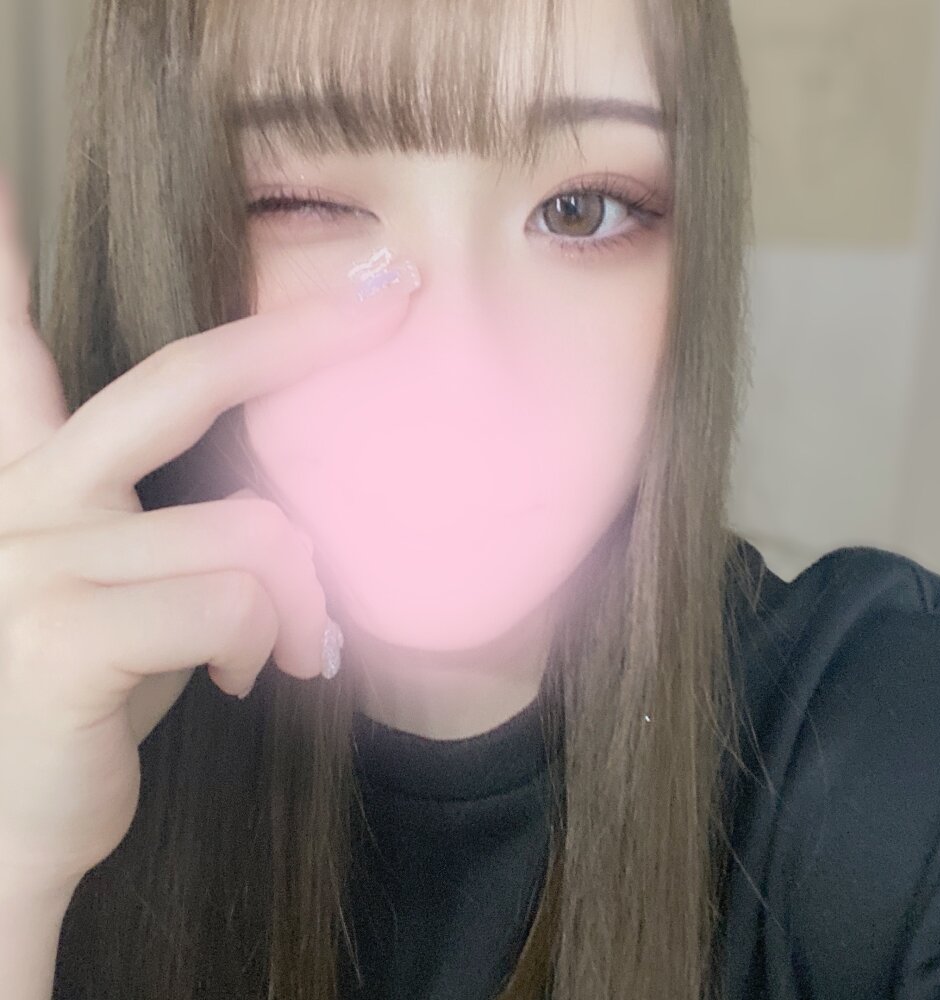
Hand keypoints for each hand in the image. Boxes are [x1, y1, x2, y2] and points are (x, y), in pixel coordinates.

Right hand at [0, 181, 412, 896]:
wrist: (8, 831)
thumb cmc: (79, 713)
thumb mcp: (121, 605)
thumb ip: (175, 543)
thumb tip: (287, 529)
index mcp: (25, 489)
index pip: (9, 361)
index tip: (1, 183)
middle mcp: (19, 505)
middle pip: (178, 384)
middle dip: (292, 336)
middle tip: (389, 296)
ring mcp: (34, 561)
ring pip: (248, 527)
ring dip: (297, 595)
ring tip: (284, 651)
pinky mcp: (64, 629)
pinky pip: (233, 597)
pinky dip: (267, 639)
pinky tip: (247, 679)